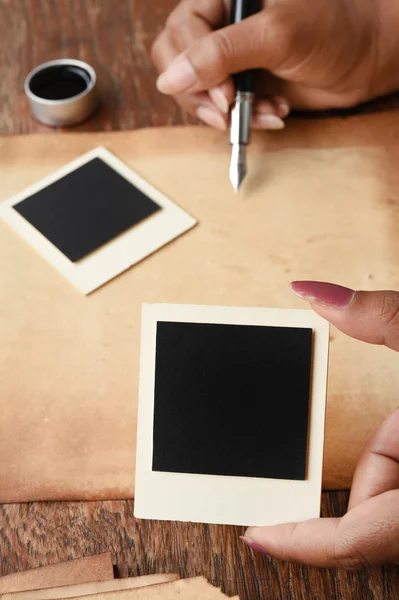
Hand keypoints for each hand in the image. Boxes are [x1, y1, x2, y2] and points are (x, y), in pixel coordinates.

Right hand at [151, 0, 397, 130]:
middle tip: (229, 113)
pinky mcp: (241, 83)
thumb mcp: (276, 35)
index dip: (195, 68)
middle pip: (177, 63)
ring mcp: (229, 56)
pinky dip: (244, 118)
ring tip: (264, 111)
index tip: (225, 95)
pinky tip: (272, 112)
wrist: (367, 59)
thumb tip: (170, 80)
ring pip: (196, 92)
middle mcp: (220, 24)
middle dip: (203, 96)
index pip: (180, 32)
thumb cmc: (334, 31)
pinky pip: (221, 108)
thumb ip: (221, 54)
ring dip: (227, 112)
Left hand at [241, 281, 398, 568]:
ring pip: (379, 508)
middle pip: (360, 528)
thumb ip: (379, 317)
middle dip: (317, 517)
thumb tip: (310, 290)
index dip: (300, 543)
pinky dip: (381, 467)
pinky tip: (379, 439)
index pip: (355, 538)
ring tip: (346, 453)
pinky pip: (393, 491)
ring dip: (362, 479)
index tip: (253, 533)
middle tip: (264, 494)